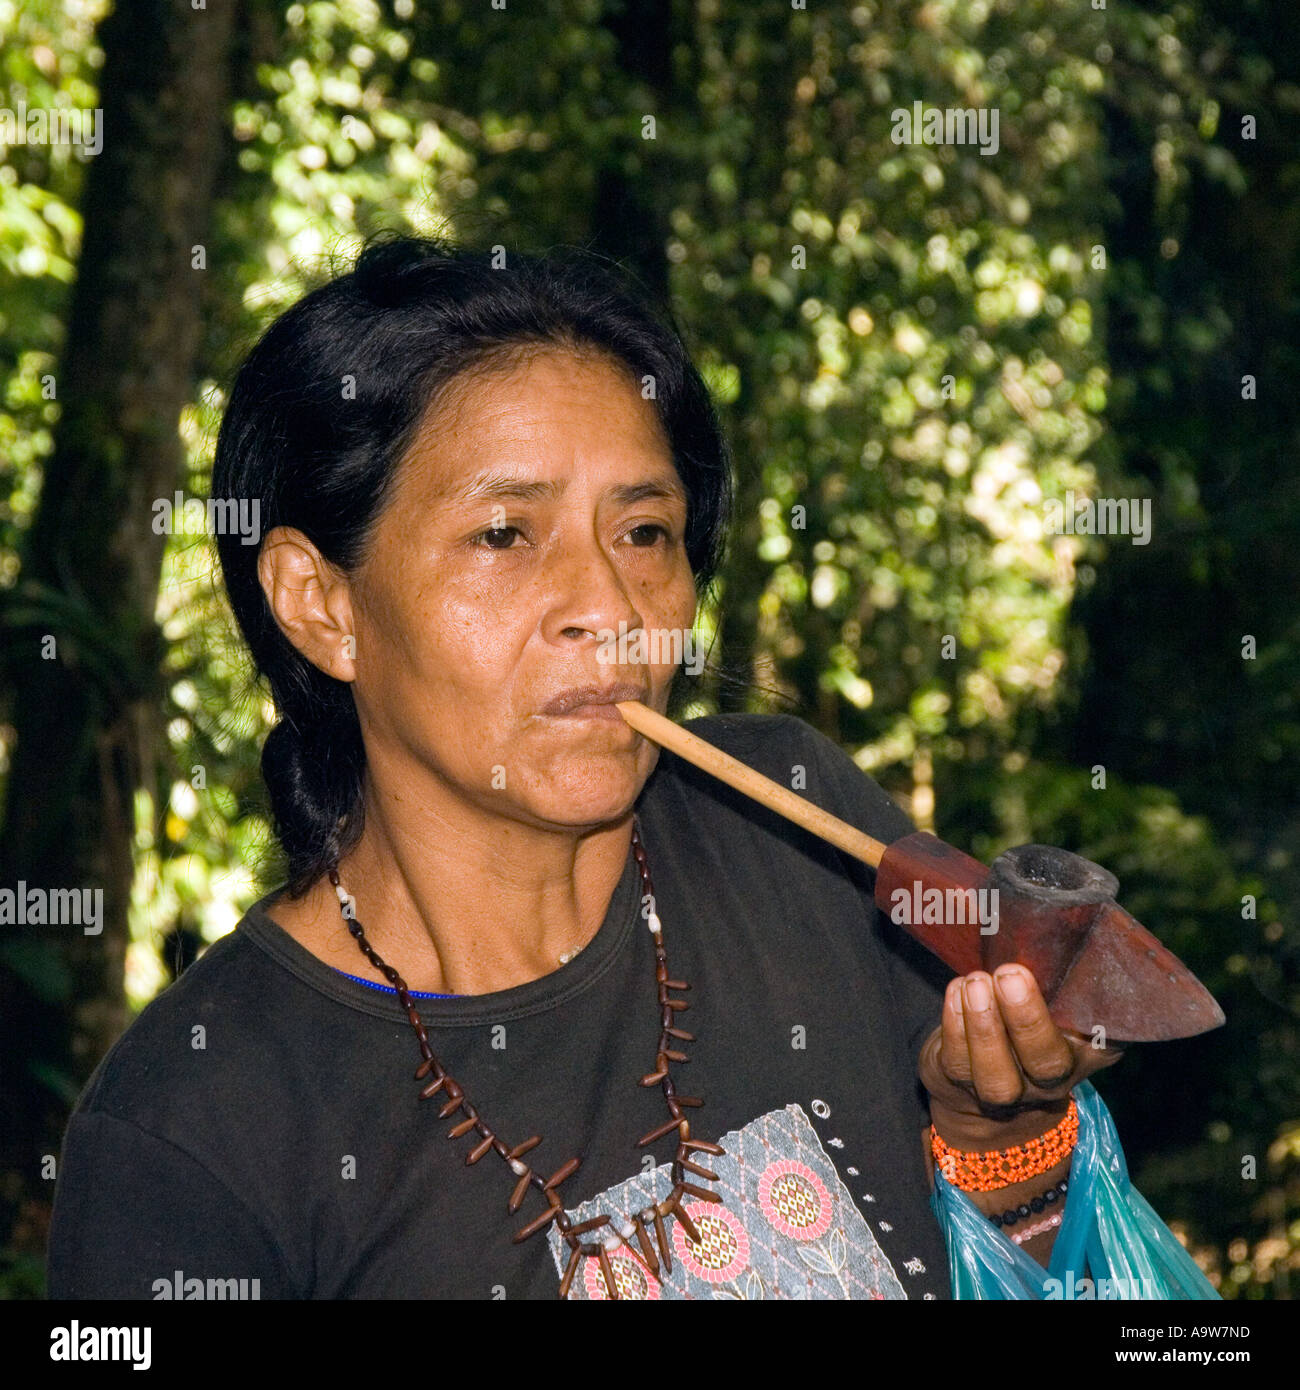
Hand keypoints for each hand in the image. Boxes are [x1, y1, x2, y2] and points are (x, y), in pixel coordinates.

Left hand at [917, 964, 1123, 1148]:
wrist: (984, 1081)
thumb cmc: (1026, 1016)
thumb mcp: (1055, 996)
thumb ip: (1060, 967)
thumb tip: (1054, 900)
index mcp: (1090, 1050)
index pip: (1108, 1039)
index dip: (1101, 1017)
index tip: (1083, 973)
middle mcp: (1053, 1079)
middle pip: (1047, 1063)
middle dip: (1028, 1020)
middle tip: (1011, 974)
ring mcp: (1009, 1093)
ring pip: (998, 1077)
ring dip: (984, 1027)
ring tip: (976, 982)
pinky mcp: (962, 1088)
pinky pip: (958, 1064)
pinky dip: (954, 1025)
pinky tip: (956, 991)